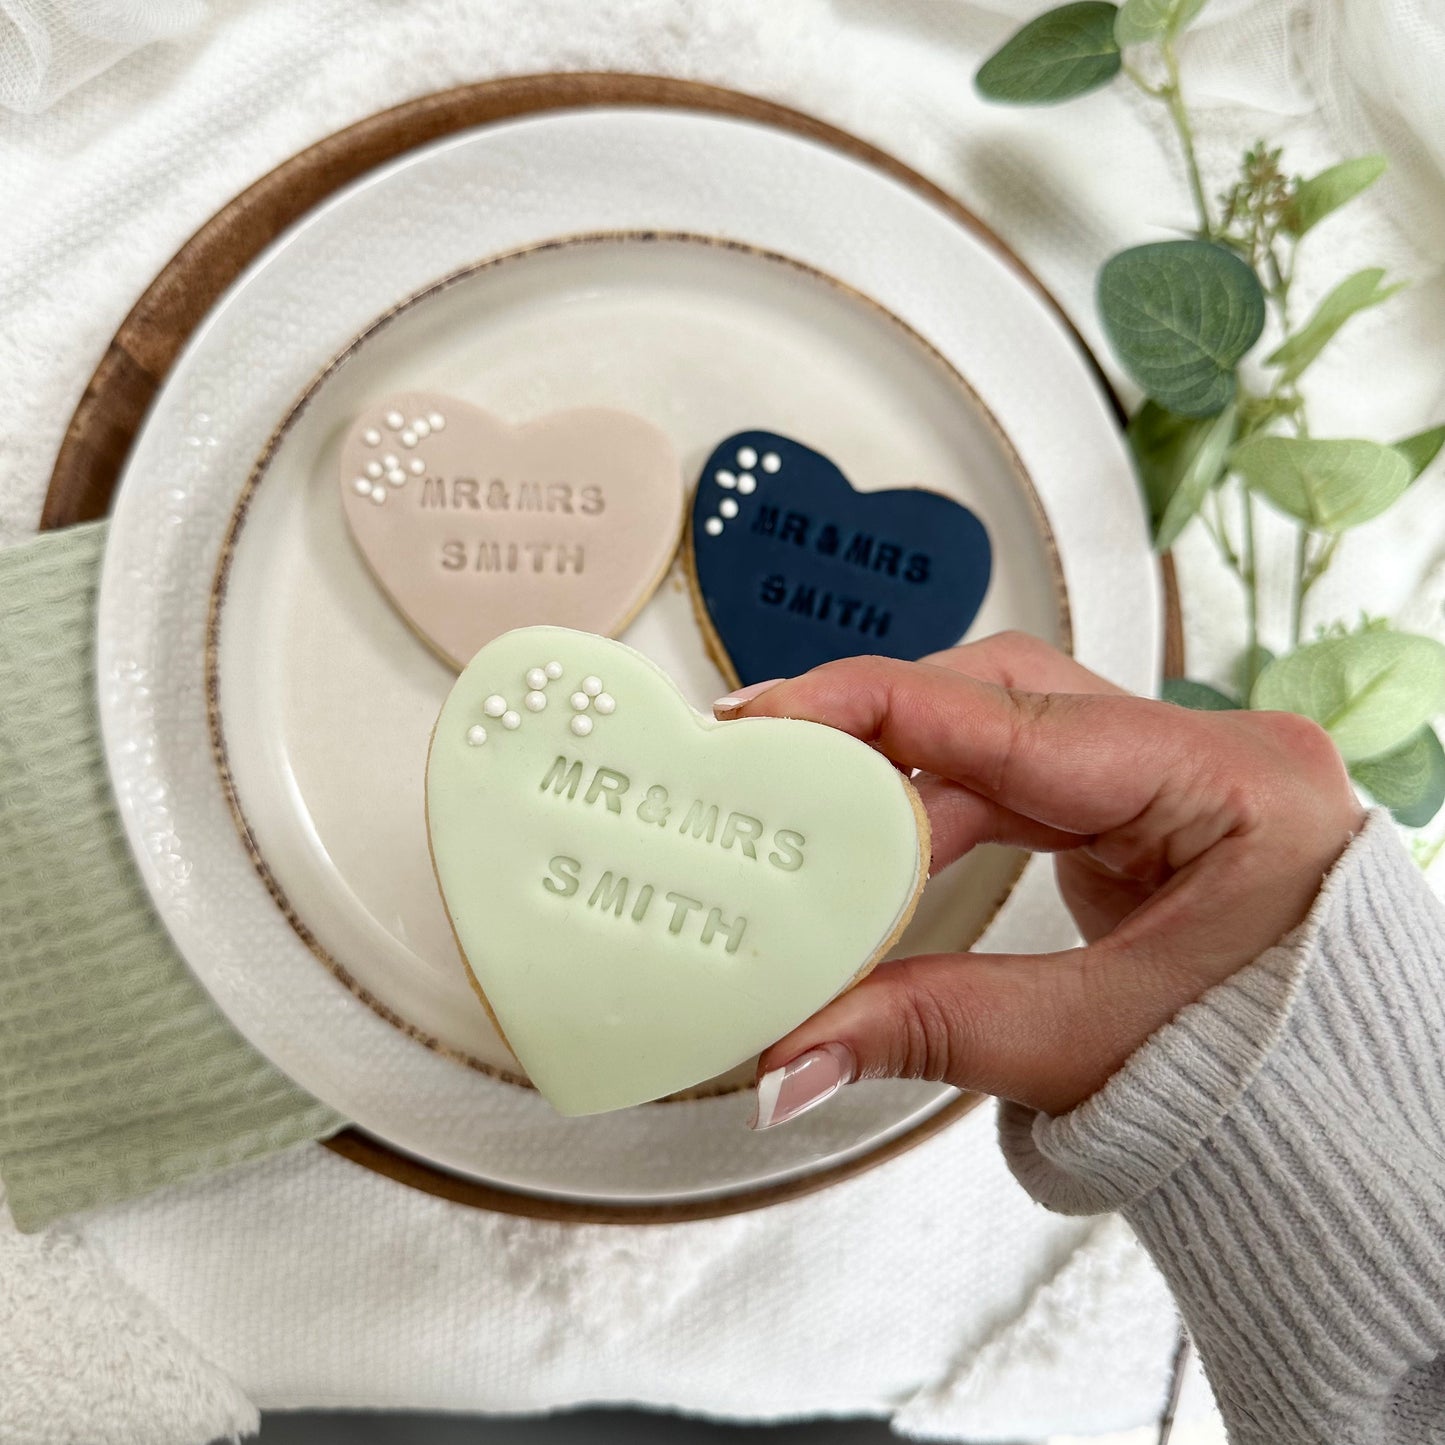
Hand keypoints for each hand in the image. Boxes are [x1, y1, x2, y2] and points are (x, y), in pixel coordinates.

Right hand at [714, 633, 1365, 1125]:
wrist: (1335, 1117)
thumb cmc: (1263, 1082)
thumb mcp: (1085, 1047)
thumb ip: (930, 1031)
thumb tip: (790, 1056)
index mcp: (1231, 786)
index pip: (1019, 714)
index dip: (878, 706)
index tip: (770, 713)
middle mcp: (1209, 753)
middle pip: (1004, 696)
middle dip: (879, 730)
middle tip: (770, 761)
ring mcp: (1177, 772)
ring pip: (1006, 732)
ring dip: (906, 780)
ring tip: (814, 822)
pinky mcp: (1144, 805)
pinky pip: (1023, 777)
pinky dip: (946, 811)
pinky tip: (888, 850)